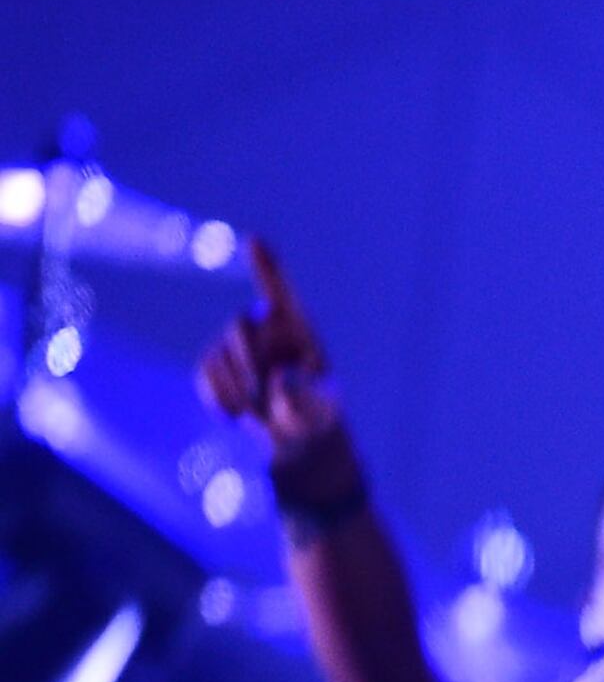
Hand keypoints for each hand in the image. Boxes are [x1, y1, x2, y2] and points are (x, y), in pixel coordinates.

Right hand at [195, 238, 347, 469]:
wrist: (294, 441)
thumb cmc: (316, 418)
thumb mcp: (320, 412)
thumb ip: (306, 399)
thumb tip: (280, 380)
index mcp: (300, 330)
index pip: (281, 293)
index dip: (267, 268)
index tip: (254, 241)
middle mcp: (265, 328)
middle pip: (239, 325)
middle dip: (247, 360)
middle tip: (263, 393)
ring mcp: (236, 344)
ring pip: (220, 354)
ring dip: (239, 389)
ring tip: (261, 412)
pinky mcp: (214, 364)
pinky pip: (206, 374)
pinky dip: (221, 400)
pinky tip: (237, 416)